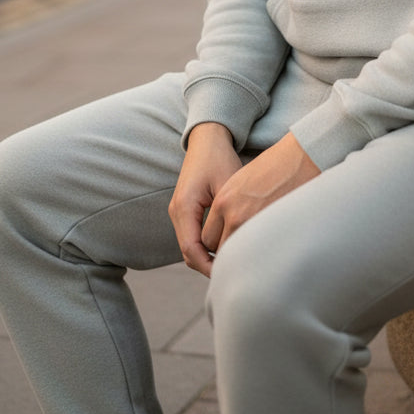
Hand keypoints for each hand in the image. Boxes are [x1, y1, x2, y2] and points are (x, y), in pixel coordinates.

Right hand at [169, 123, 241, 277]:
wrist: (208, 139)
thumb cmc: (221, 158)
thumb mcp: (228, 186)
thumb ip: (228, 216)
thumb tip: (237, 246)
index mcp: (184, 207)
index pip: (191, 250)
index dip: (209, 267)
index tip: (230, 274)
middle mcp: (176, 211)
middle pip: (188, 253)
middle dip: (209, 266)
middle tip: (235, 273)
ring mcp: (178, 211)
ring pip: (189, 247)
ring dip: (207, 257)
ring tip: (233, 263)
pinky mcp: (185, 210)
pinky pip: (191, 237)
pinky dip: (205, 247)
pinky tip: (226, 247)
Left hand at [201, 132, 319, 256]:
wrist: (298, 158)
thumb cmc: (274, 166)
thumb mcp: (242, 180)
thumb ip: (230, 205)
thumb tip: (228, 225)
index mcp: (223, 201)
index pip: (207, 237)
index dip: (217, 242)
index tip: (225, 243)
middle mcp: (233, 215)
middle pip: (217, 249)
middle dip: (225, 253)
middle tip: (237, 251)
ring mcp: (252, 224)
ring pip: (235, 255)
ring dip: (241, 256)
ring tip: (251, 253)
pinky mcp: (270, 230)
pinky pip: (256, 253)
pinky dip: (258, 255)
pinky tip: (266, 250)